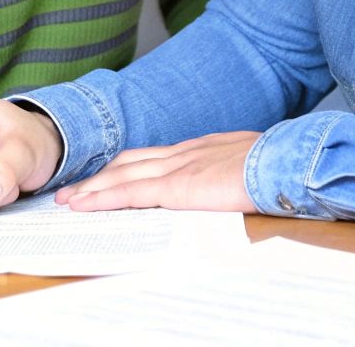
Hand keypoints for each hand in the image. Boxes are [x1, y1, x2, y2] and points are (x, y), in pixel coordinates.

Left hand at [55, 131, 260, 212]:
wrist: (286, 163)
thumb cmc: (279, 167)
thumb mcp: (250, 167)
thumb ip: (231, 173)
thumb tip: (228, 184)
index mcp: (200, 149)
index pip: (152, 157)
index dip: (125, 167)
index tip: (107, 176)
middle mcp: (183, 153)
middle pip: (129, 163)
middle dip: (99, 177)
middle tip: (73, 190)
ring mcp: (177, 167)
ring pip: (121, 176)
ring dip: (91, 189)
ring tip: (68, 200)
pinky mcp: (176, 186)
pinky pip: (129, 192)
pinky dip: (102, 198)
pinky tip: (83, 205)